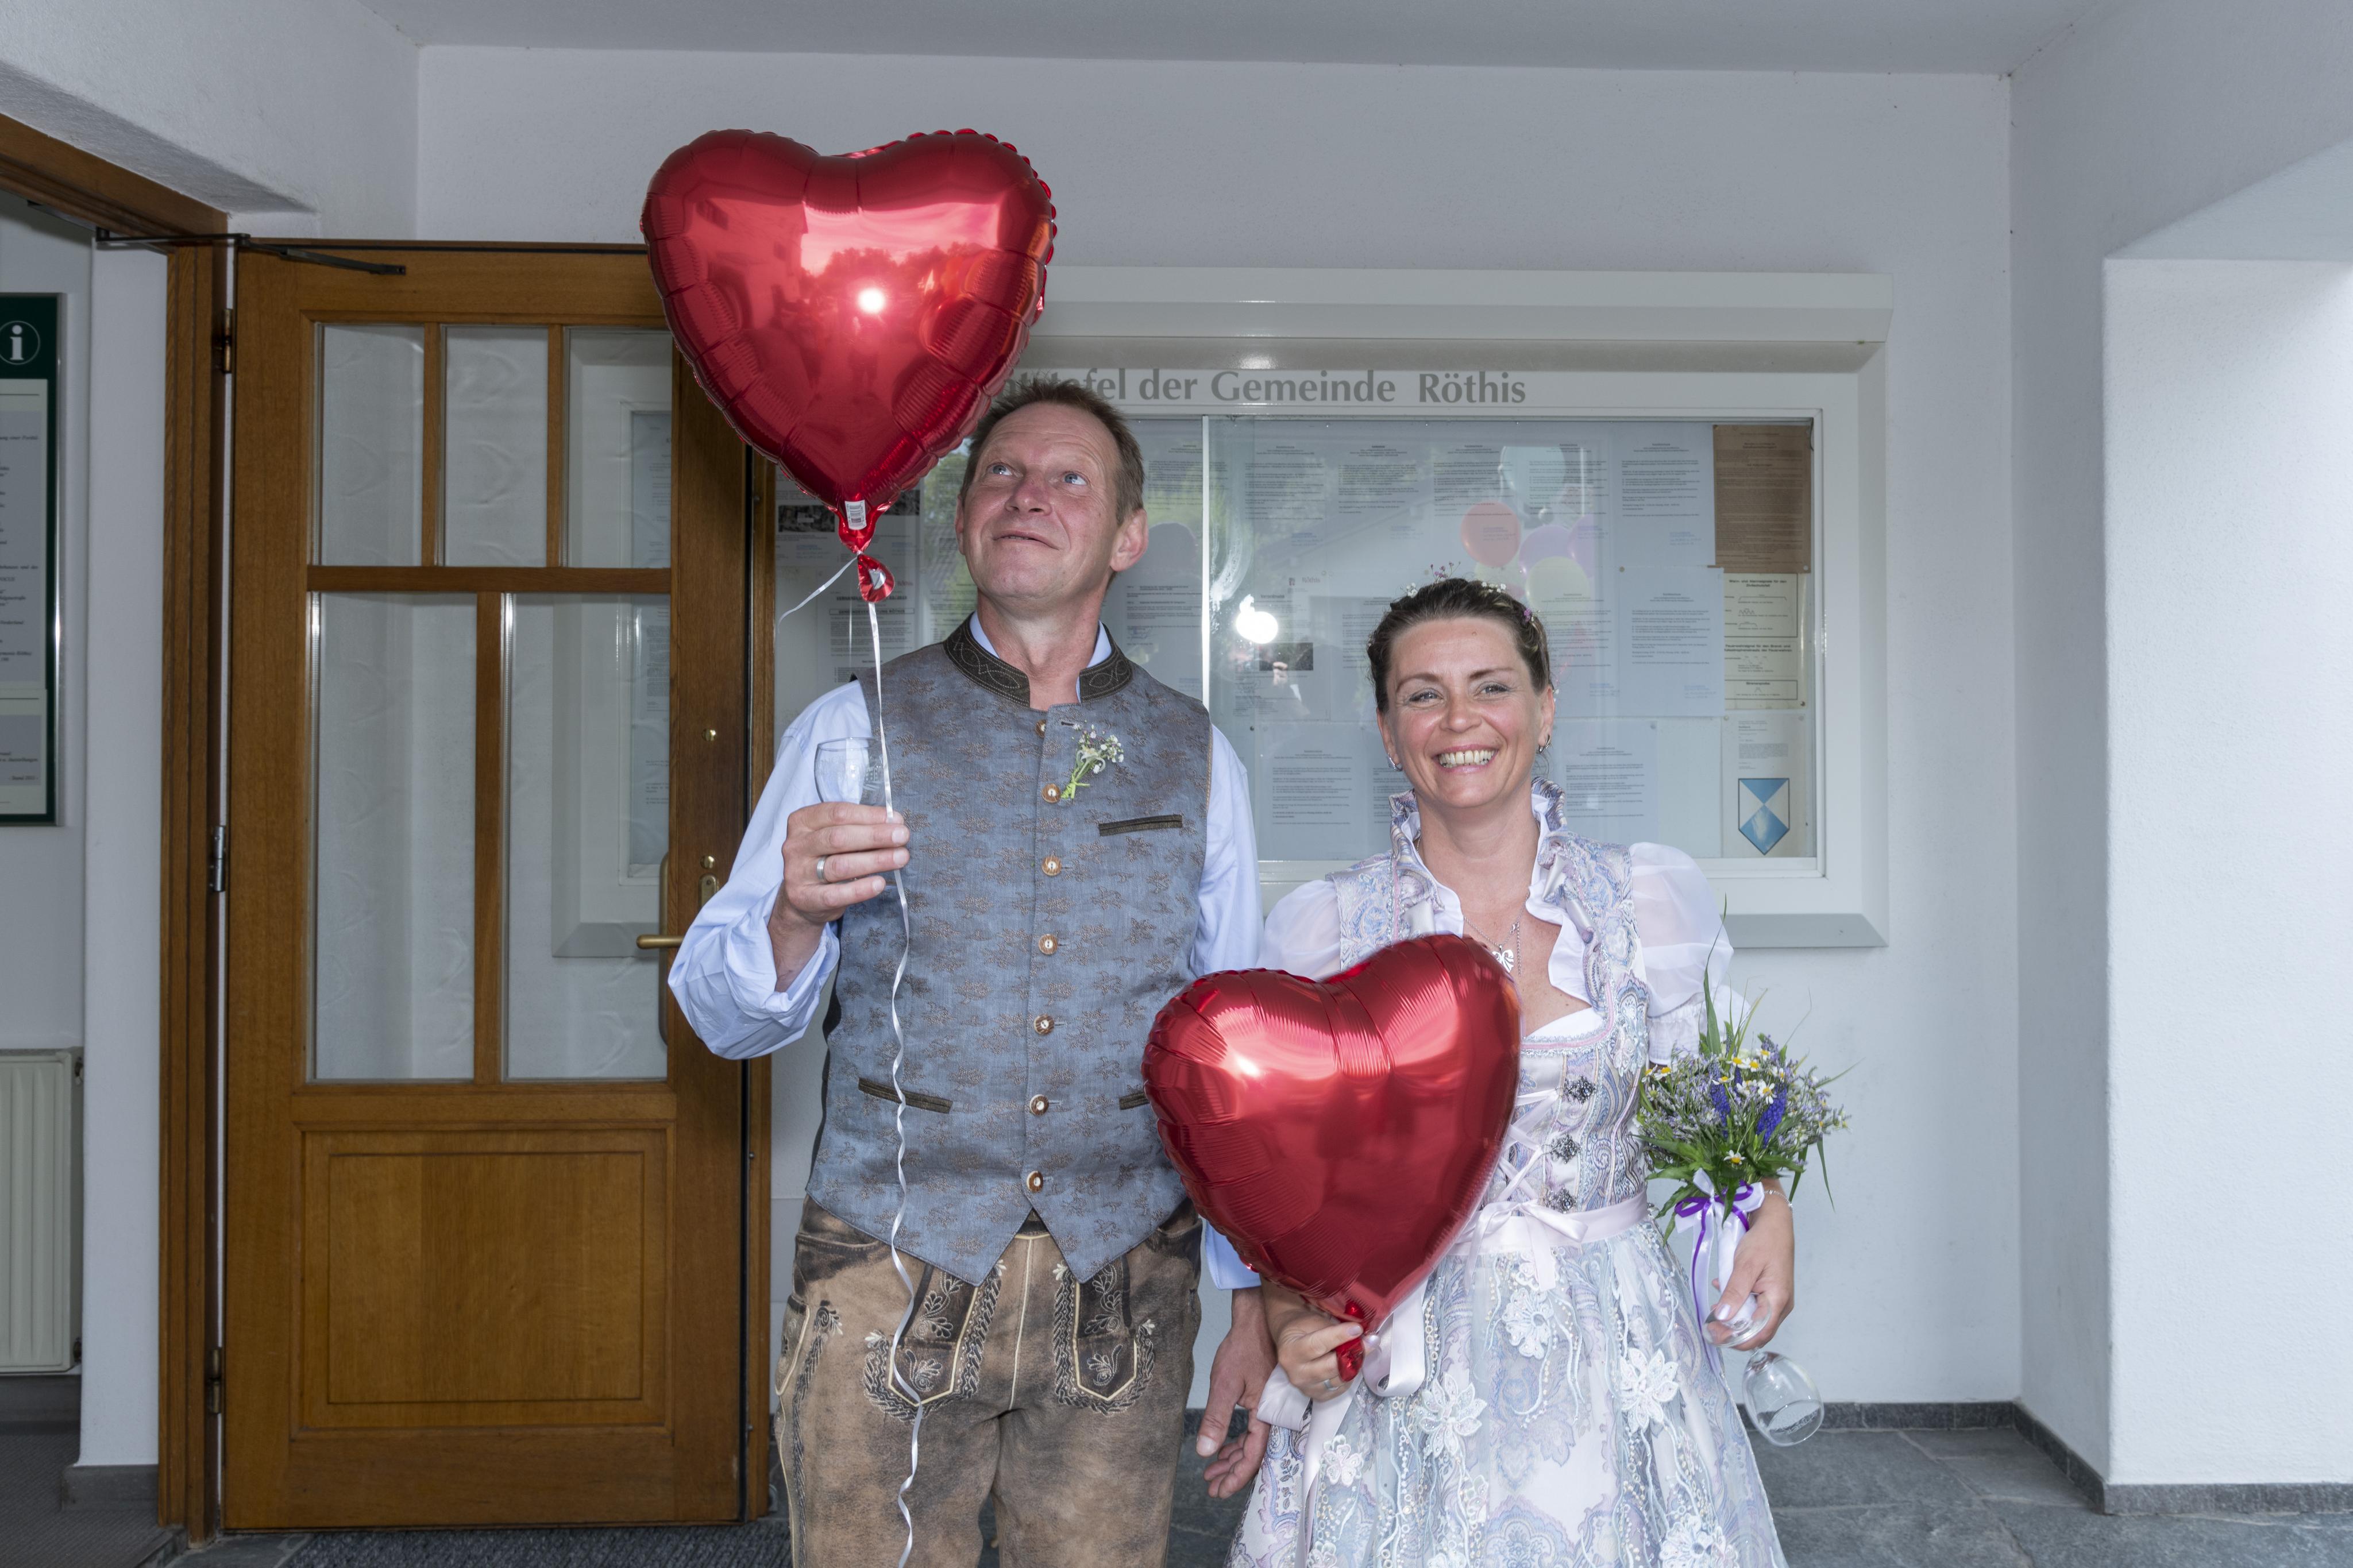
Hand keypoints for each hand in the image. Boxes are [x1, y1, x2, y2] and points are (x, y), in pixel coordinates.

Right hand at [768, 803, 907, 981]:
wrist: (803, 899)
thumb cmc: (826, 859)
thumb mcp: (835, 837)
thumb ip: (859, 827)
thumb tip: (894, 821)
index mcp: (802, 822)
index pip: (836, 813)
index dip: (868, 815)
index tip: (895, 819)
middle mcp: (795, 845)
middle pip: (838, 838)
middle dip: (874, 836)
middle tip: (902, 836)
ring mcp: (796, 873)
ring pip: (839, 865)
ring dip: (874, 860)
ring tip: (900, 857)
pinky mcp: (804, 898)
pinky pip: (835, 894)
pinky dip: (860, 889)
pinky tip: (880, 883)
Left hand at [1199, 1289, 1274, 1497]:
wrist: (1256, 1322)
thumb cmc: (1243, 1349)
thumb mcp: (1225, 1384)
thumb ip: (1216, 1419)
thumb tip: (1204, 1451)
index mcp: (1266, 1416)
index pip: (1252, 1457)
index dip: (1235, 1478)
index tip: (1218, 1492)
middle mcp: (1271, 1417)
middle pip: (1253, 1455)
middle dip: (1231, 1473)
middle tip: (1211, 1486)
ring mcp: (1268, 1410)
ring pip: (1252, 1444)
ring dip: (1232, 1459)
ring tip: (1211, 1471)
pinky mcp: (1263, 1402)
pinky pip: (1252, 1431)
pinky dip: (1237, 1442)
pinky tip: (1222, 1447)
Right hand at [1264, 1289, 1360, 1403]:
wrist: (1290, 1343)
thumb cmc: (1302, 1328)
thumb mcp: (1313, 1322)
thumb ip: (1334, 1330)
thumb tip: (1361, 1334)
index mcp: (1290, 1352)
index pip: (1317, 1345)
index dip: (1339, 1336)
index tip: (1357, 1328)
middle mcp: (1296, 1374)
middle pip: (1330, 1367)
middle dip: (1354, 1353)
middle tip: (1370, 1341)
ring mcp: (1306, 1388)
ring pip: (1339, 1379)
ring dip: (1355, 1364)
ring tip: (1363, 1350)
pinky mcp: (1317, 1396)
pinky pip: (1340, 1388)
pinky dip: (1349, 1375)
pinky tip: (1351, 1363)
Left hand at [1711, 1187, 1794, 1349]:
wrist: (1774, 1221)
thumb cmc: (1764, 1241)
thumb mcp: (1745, 1266)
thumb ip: (1734, 1292)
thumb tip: (1723, 1317)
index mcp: (1778, 1300)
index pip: (1759, 1333)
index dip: (1737, 1339)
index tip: (1715, 1336)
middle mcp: (1780, 1304)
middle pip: (1756, 1329)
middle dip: (1733, 1330)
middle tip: (1711, 1326)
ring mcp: (1776, 1298)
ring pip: (1753, 1318)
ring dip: (1734, 1317)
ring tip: (1714, 1311)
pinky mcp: (1770, 1290)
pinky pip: (1753, 1305)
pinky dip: (1738, 1303)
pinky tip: (1723, 1292)